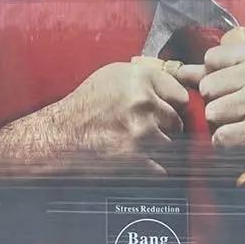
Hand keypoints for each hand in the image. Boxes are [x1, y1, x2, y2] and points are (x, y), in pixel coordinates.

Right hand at [46, 61, 188, 173]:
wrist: (63, 134)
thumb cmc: (88, 103)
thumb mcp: (115, 75)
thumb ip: (148, 77)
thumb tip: (178, 83)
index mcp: (141, 78)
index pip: (181, 96)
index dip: (173, 105)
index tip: (165, 110)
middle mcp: (143, 102)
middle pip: (177, 122)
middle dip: (166, 128)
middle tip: (149, 129)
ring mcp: (141, 132)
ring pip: (170, 145)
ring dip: (159, 148)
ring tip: (139, 144)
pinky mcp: (135, 158)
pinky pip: (161, 168)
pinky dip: (153, 167)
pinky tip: (138, 160)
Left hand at [177, 43, 244, 168]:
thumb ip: (217, 72)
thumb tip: (178, 70)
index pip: (211, 57)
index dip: (217, 77)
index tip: (237, 88)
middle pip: (207, 86)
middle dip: (218, 102)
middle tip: (242, 110)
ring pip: (211, 112)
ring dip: (222, 125)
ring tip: (244, 125)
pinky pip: (220, 136)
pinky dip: (227, 144)